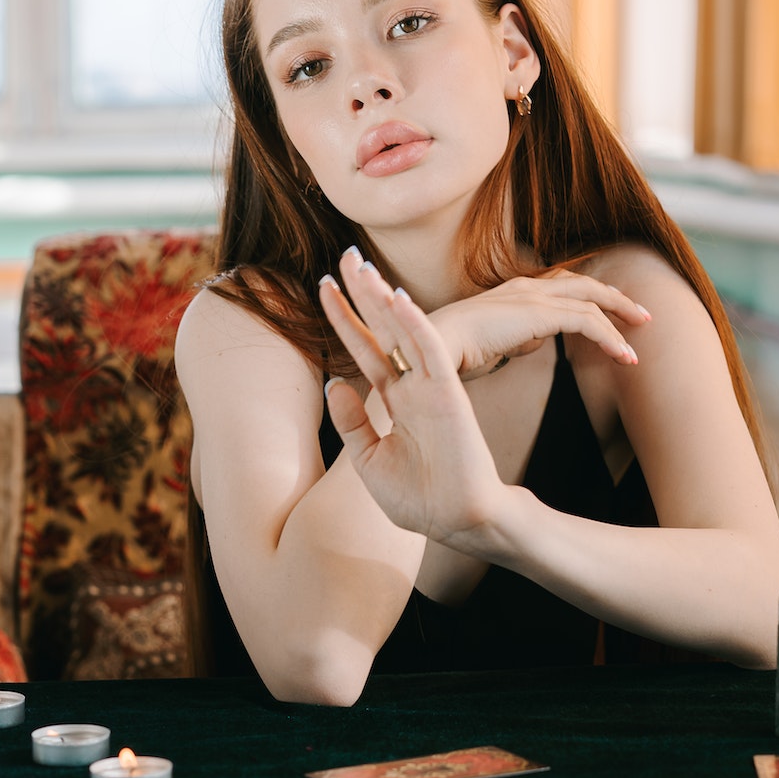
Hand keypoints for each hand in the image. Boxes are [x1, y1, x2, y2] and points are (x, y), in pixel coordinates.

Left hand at [317, 251, 508, 545]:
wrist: (456, 522)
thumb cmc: (418, 497)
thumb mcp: (368, 459)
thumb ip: (351, 422)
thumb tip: (331, 383)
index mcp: (393, 400)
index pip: (364, 349)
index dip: (344, 318)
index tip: (322, 286)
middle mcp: (411, 386)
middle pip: (383, 330)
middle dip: (363, 293)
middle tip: (346, 256)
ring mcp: (430, 388)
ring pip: (405, 333)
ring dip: (385, 300)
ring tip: (364, 266)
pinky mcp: (449, 396)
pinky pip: (431, 353)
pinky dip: (416, 327)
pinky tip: (399, 301)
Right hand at [428, 270, 650, 379]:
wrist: (433, 345)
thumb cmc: (453, 351)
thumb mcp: (493, 343)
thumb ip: (517, 338)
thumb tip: (536, 342)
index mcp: (514, 291)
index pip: (562, 285)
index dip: (590, 297)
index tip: (612, 312)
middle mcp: (526, 287)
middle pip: (583, 285)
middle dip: (615, 299)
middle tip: (641, 316)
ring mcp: (532, 297)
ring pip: (590, 302)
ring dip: (618, 324)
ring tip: (636, 347)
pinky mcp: (539, 313)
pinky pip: (586, 322)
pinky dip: (609, 337)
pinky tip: (624, 356)